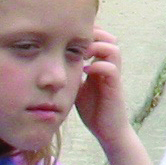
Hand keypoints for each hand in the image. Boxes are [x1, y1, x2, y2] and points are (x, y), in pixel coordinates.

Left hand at [73, 29, 133, 151]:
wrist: (108, 131)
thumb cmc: (93, 111)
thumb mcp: (77, 87)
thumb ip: (71, 73)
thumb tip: (51, 64)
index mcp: (100, 65)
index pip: (98, 39)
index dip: (86, 33)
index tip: (69, 36)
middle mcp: (109, 67)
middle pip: (108, 38)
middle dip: (92, 36)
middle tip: (75, 41)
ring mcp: (113, 77)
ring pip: (112, 49)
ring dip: (96, 48)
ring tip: (82, 54)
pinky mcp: (115, 87)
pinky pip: (110, 69)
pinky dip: (97, 66)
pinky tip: (86, 72)